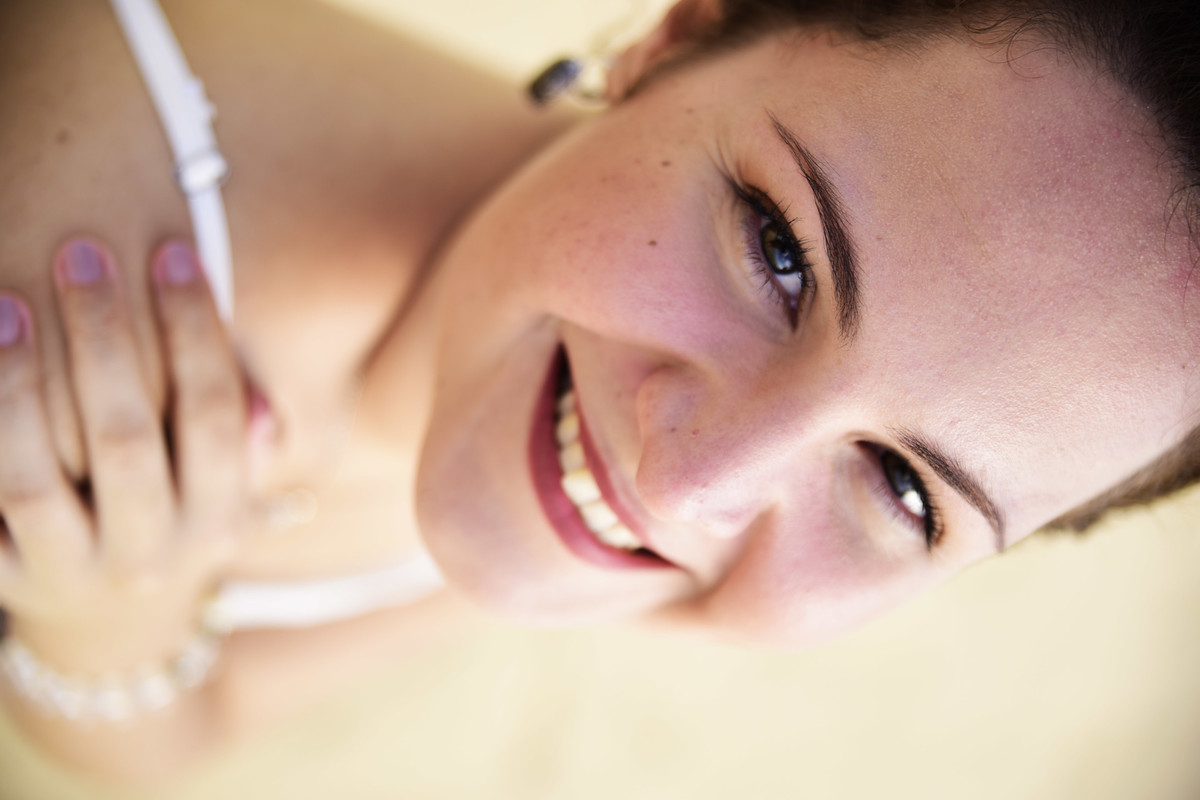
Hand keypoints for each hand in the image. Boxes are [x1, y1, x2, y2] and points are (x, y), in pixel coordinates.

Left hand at [0, 238, 245, 673]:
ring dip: (19, 385)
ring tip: (9, 306)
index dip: (196, 330)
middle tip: (82, 255)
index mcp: (220, 525)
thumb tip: (262, 408)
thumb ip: (244, 447)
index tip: (173, 252)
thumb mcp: (224, 495)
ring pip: (35, 480)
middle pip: (126, 441)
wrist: (112, 634)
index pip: (216, 416)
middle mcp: (152, 558)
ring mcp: (72, 574)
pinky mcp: (6, 582)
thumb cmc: (177, 524)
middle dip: (105, 340)